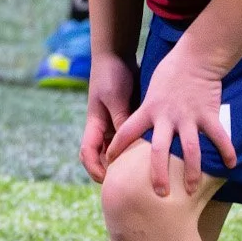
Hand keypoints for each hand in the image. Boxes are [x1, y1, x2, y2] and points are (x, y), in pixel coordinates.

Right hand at [80, 55, 137, 182]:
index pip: (88, 153)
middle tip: (127, 186)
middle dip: (112, 172)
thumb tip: (134, 143)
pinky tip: (154, 155)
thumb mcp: (115, 98)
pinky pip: (133, 138)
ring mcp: (116, 122)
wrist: (116, 54)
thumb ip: (122, 119)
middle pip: (103, 156)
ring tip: (143, 175)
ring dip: (127, 161)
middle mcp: (103, 127)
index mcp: (94, 124)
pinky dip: (139, 147)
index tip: (106, 180)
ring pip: (119, 149)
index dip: (94, 169)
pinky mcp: (128, 117)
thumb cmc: (112, 74)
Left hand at [103, 48, 235, 196]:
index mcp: (149, 110)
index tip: (109, 165)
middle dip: (159, 174)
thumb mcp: (151, 92)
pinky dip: (227, 150)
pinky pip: (218, 136)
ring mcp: (188, 117)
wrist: (194, 57)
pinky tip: (231, 165)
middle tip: (160, 194)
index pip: (127, 132)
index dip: (117, 148)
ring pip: (190, 150)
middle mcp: (166, 117)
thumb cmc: (170, 73)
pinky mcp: (208, 114)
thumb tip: (139, 133)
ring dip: (191, 172)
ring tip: (190, 189)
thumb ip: (147, 114)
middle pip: (159, 151)